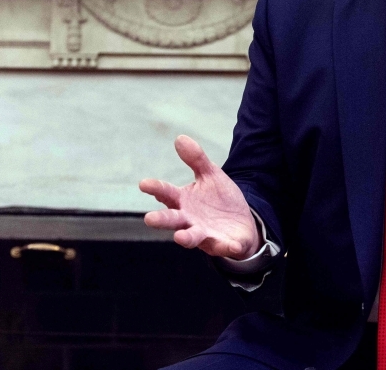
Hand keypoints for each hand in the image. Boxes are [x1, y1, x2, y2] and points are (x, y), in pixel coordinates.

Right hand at [140, 135, 260, 258]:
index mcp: (184, 200)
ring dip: (186, 238)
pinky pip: (224, 247)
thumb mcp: (211, 175)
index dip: (156, 188)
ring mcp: (204, 234)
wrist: (241, 222)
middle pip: (172, 220)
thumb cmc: (219, 199)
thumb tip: (179, 138)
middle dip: (161, 220)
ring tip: (180, 238)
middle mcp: (189, 219)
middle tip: (149, 219)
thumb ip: (196, 159)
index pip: (166, 193)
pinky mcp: (222, 244)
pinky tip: (232, 246)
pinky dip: (227, 247)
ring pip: (192, 237)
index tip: (143, 183)